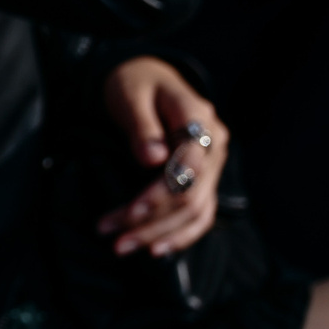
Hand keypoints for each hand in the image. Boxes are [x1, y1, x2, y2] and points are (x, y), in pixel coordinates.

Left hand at [96, 57, 228, 256]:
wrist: (147, 79)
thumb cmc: (135, 83)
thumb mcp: (130, 94)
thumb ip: (142, 125)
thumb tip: (153, 159)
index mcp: (199, 117)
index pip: (188, 166)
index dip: (160, 193)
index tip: (129, 212)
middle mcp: (214, 144)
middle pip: (191, 194)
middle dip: (152, 222)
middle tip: (113, 240)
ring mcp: (213, 164)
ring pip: (196, 210)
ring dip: (160, 234)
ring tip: (122, 248)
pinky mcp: (204, 179)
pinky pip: (201, 214)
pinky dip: (181, 235)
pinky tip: (156, 250)